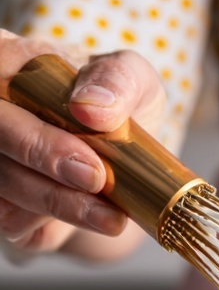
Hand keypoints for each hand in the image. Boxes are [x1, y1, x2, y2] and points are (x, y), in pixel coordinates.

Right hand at [0, 31, 166, 258]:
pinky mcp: (4, 205)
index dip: (35, 111)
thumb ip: (117, 80)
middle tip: (96, 177)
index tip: (89, 128)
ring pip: (4, 184)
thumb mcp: (134, 81)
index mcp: (9, 65)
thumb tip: (91, 106)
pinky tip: (92, 217)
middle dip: (43, 155)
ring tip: (112, 214)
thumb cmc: (119, 109)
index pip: (1, 73)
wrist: (126, 164)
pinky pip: (14, 222)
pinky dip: (55, 224)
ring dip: (60, 203)